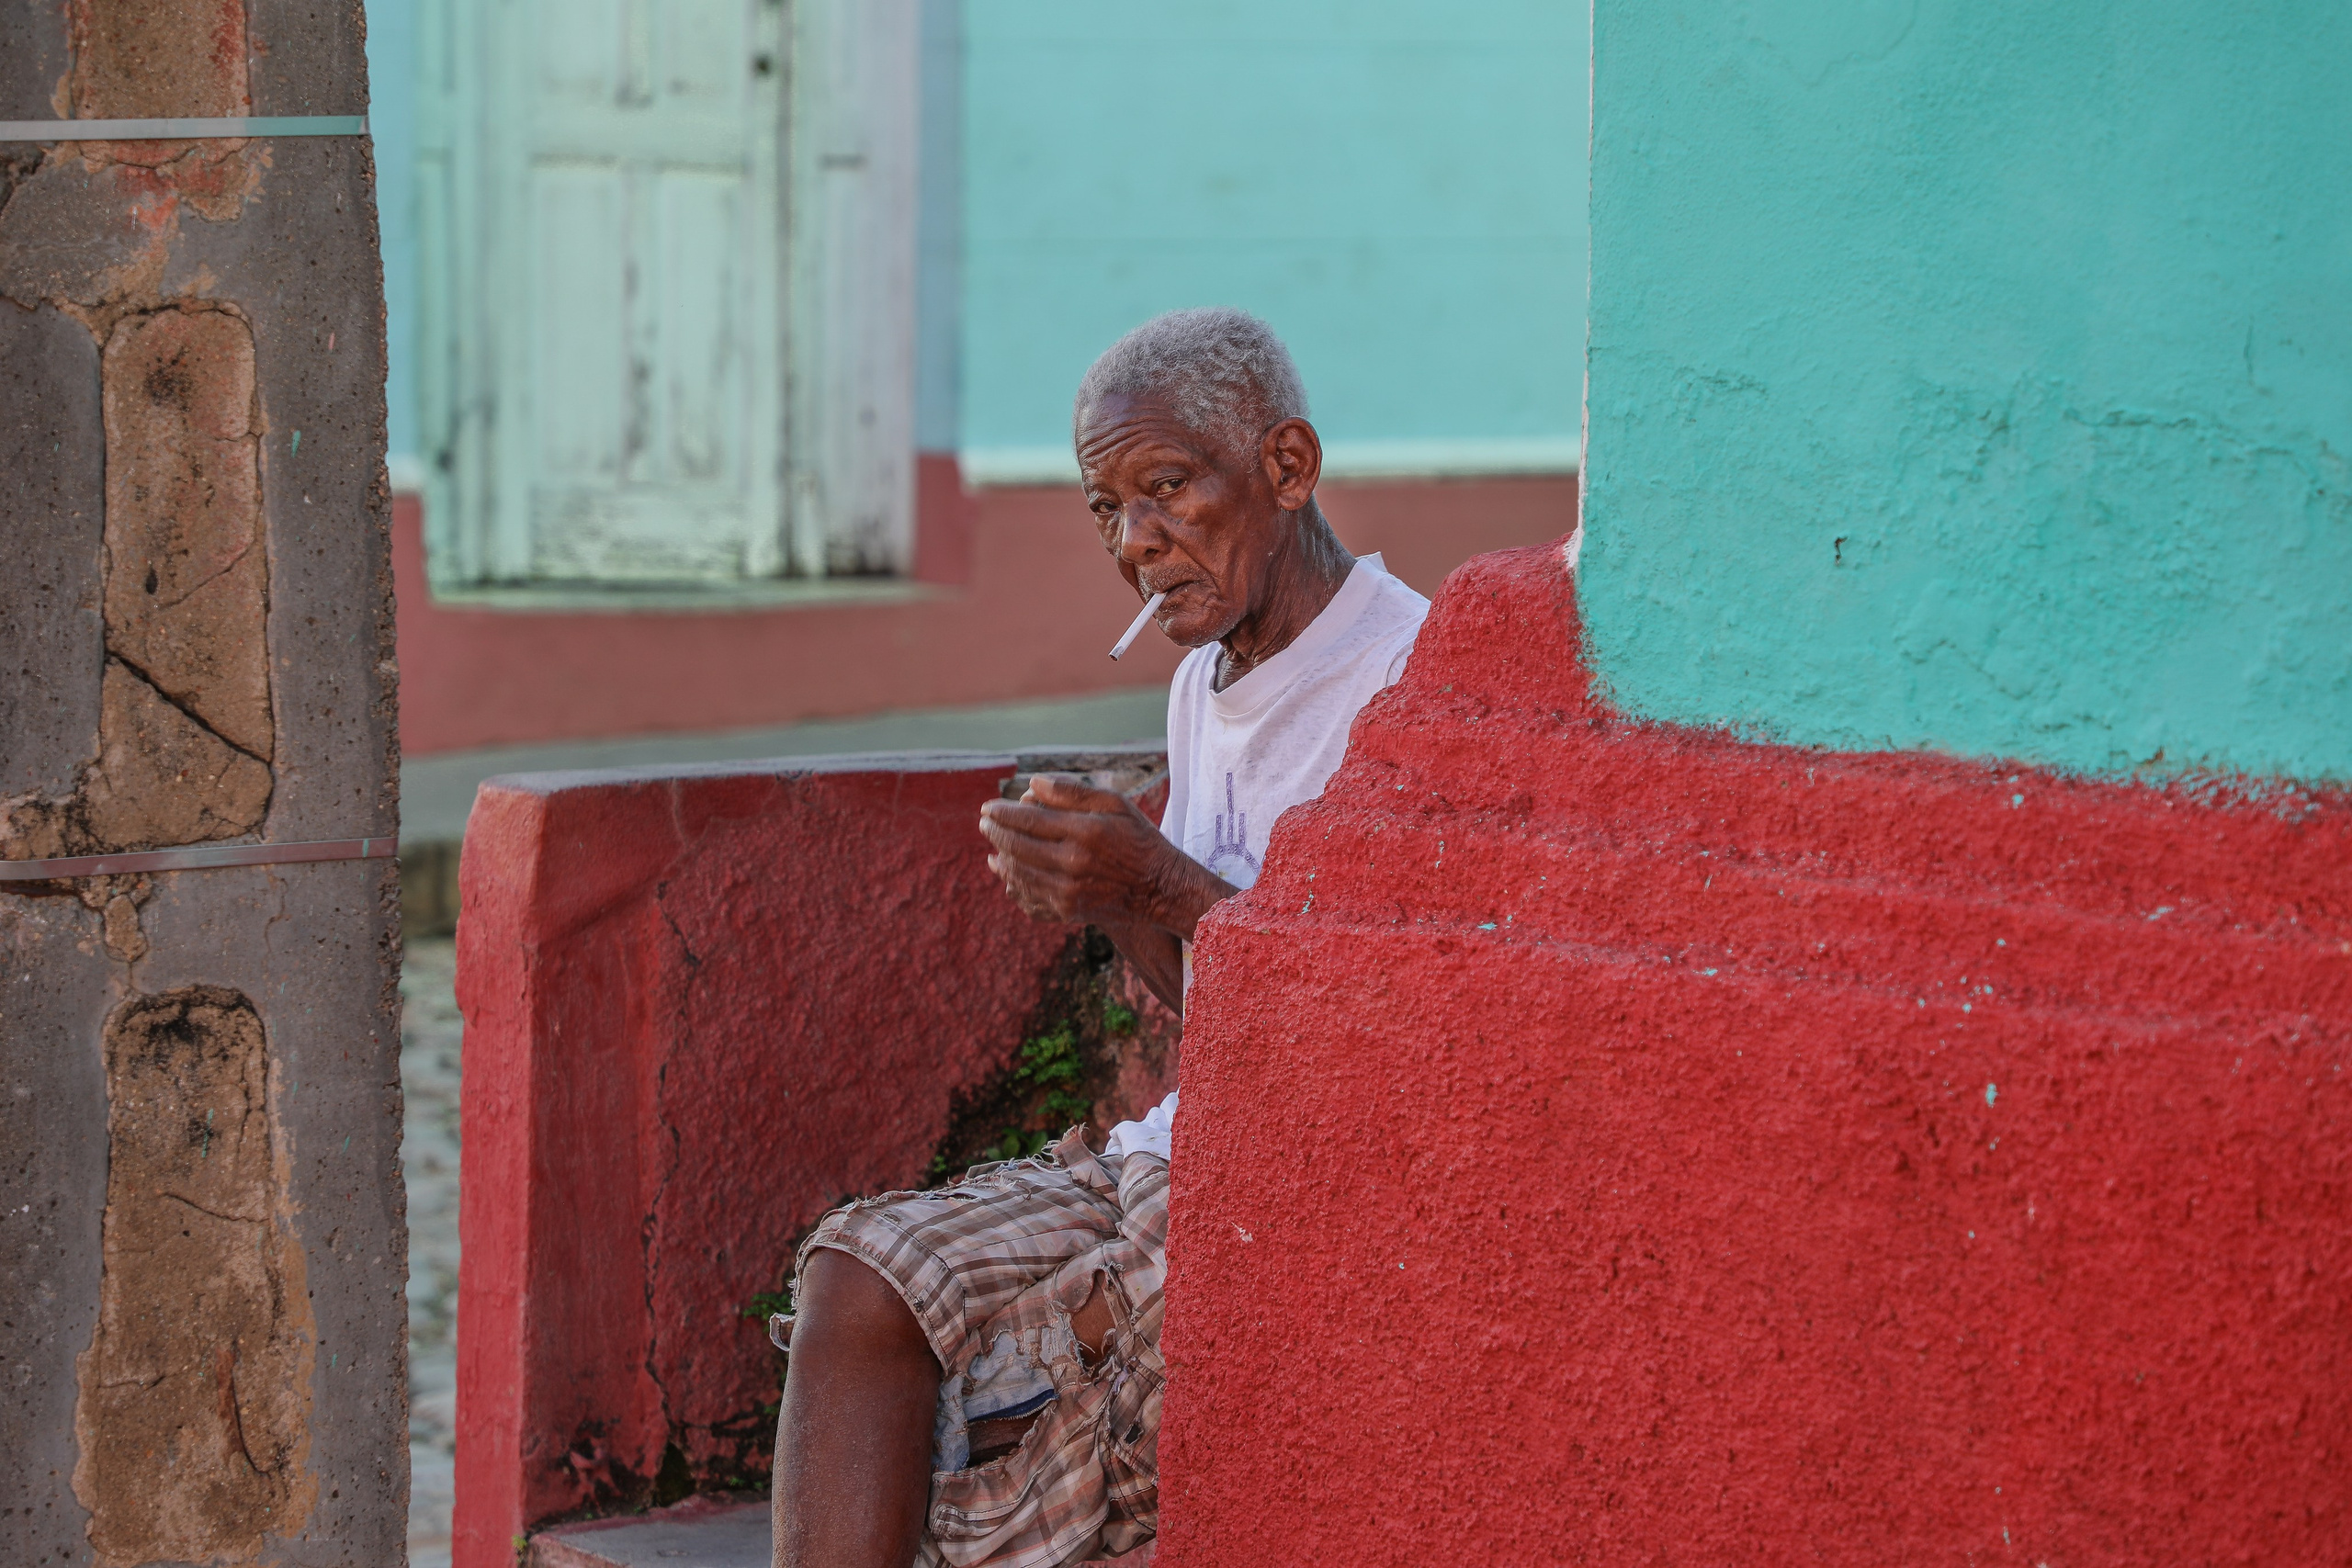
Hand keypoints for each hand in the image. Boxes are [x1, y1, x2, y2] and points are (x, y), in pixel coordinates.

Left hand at [978, 774, 1232, 937]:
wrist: (1159, 888)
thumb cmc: (1138, 839)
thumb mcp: (1115, 804)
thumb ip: (1073, 792)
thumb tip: (1032, 784)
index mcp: (1084, 832)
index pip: (1028, 820)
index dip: (1002, 813)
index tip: (987, 808)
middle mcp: (1073, 863)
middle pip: (1017, 847)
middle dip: (995, 833)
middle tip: (984, 823)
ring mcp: (1068, 891)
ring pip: (1018, 873)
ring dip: (1001, 858)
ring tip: (994, 846)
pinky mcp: (1068, 911)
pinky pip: (1029, 897)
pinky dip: (1013, 883)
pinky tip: (1007, 873)